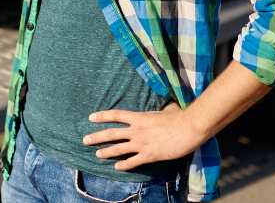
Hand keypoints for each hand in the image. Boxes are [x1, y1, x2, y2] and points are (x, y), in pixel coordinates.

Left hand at [83, 105, 205, 170]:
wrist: (189, 128)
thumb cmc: (179, 116)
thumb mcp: (166, 109)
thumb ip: (160, 110)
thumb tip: (165, 109)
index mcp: (139, 117)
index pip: (116, 115)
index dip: (102, 116)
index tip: (91, 117)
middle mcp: (136, 130)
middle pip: (112, 134)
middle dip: (97, 137)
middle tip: (85, 140)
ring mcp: (142, 143)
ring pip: (118, 149)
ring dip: (106, 152)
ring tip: (97, 154)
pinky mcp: (149, 155)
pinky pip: (132, 162)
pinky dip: (124, 165)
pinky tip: (117, 167)